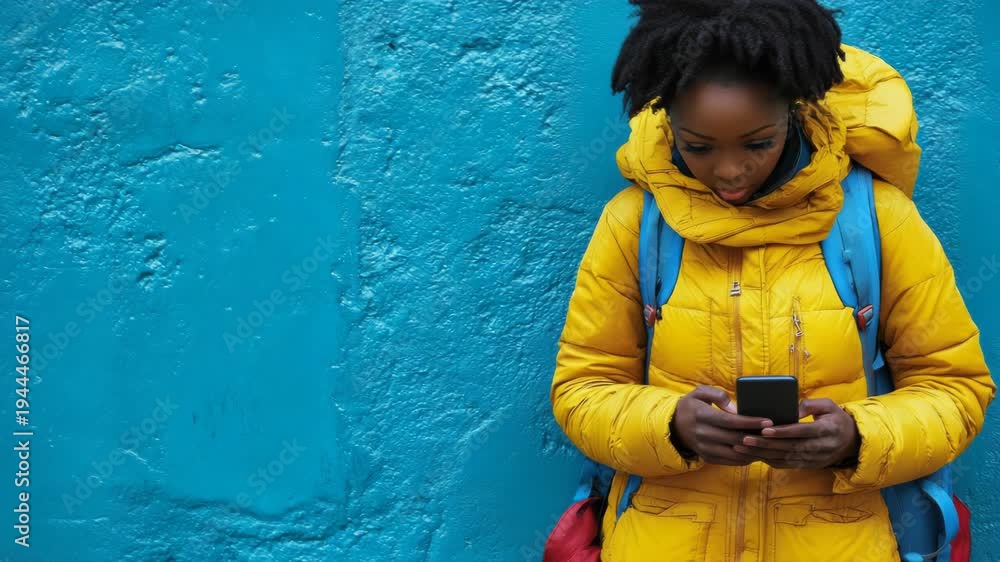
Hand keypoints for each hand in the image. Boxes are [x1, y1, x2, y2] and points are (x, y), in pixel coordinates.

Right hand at [671, 385, 773, 465]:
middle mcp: (703, 434)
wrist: (673, 426)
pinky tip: (755, 451)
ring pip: (735, 454)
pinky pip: (731, 461)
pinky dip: (746, 458)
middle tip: (774, 433)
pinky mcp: (708, 458)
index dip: (751, 422)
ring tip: (768, 444)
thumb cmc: (691, 406)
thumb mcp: (699, 393)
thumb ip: (717, 395)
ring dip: (754, 450)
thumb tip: (735, 408)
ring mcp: (705, 448)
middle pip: (736, 439)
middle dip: (757, 437)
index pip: (731, 421)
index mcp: (702, 416)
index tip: (768, 421)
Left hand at [734, 398, 859, 468]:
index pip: (802, 432)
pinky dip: (770, 461)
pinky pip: (787, 465)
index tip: (765, 429)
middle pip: (790, 447)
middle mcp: (820, 447)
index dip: (783, 432)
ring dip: (763, 454)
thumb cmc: (836, 419)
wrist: (851, 442)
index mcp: (826, 430)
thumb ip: (811, 404)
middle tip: (745, 439)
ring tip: (743, 448)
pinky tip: (754, 455)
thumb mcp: (829, 405)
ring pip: (786, 458)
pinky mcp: (809, 465)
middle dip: (766, 444)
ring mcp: (815, 459)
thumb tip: (792, 409)